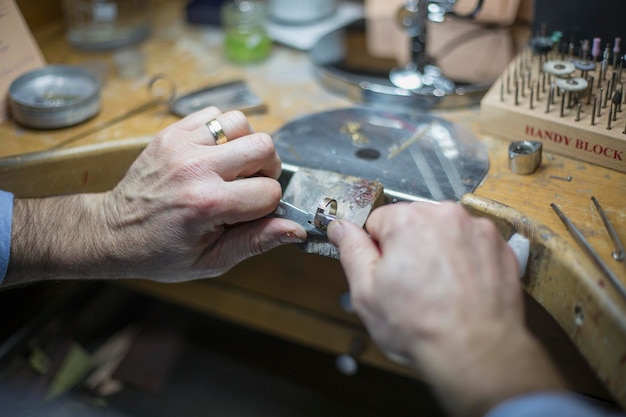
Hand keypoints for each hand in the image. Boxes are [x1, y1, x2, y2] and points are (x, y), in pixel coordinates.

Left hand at [7, 107, 305, 284]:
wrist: (112, 231)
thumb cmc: (162, 252)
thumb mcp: (212, 260)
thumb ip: (257, 241)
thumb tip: (297, 229)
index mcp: (207, 204)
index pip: (269, 191)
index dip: (267, 206)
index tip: (249, 215)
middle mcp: (195, 168)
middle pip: (264, 146)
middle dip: (266, 169)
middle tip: (248, 186)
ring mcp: (181, 144)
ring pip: (241, 122)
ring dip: (245, 145)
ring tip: (231, 168)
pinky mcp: (171, 132)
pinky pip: (215, 115)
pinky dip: (223, 132)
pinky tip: (213, 155)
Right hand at [328, 201, 564, 416]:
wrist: (476, 352)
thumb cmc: (421, 326)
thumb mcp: (367, 292)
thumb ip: (351, 250)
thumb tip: (340, 227)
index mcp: (408, 220)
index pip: (378, 221)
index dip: (378, 250)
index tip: (387, 273)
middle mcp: (446, 215)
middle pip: (413, 223)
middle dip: (409, 247)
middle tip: (412, 285)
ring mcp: (477, 229)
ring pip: (443, 232)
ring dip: (438, 251)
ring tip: (438, 290)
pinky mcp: (500, 246)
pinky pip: (471, 244)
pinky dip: (465, 260)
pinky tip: (459, 288)